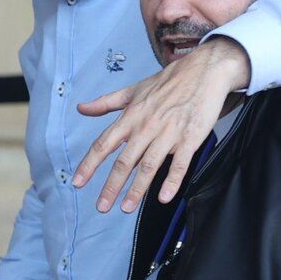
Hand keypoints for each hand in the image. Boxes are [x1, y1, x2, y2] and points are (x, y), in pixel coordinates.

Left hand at [74, 37, 249, 212]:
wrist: (203, 71)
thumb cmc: (168, 82)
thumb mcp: (133, 90)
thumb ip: (106, 103)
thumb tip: (81, 108)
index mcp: (131, 116)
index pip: (104, 143)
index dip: (89, 164)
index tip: (77, 182)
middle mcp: (146, 126)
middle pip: (124, 161)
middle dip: (111, 186)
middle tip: (101, 207)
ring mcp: (168, 133)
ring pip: (149, 165)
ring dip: (137, 189)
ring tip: (126, 208)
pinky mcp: (190, 138)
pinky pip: (179, 164)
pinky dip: (171, 181)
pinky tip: (163, 197)